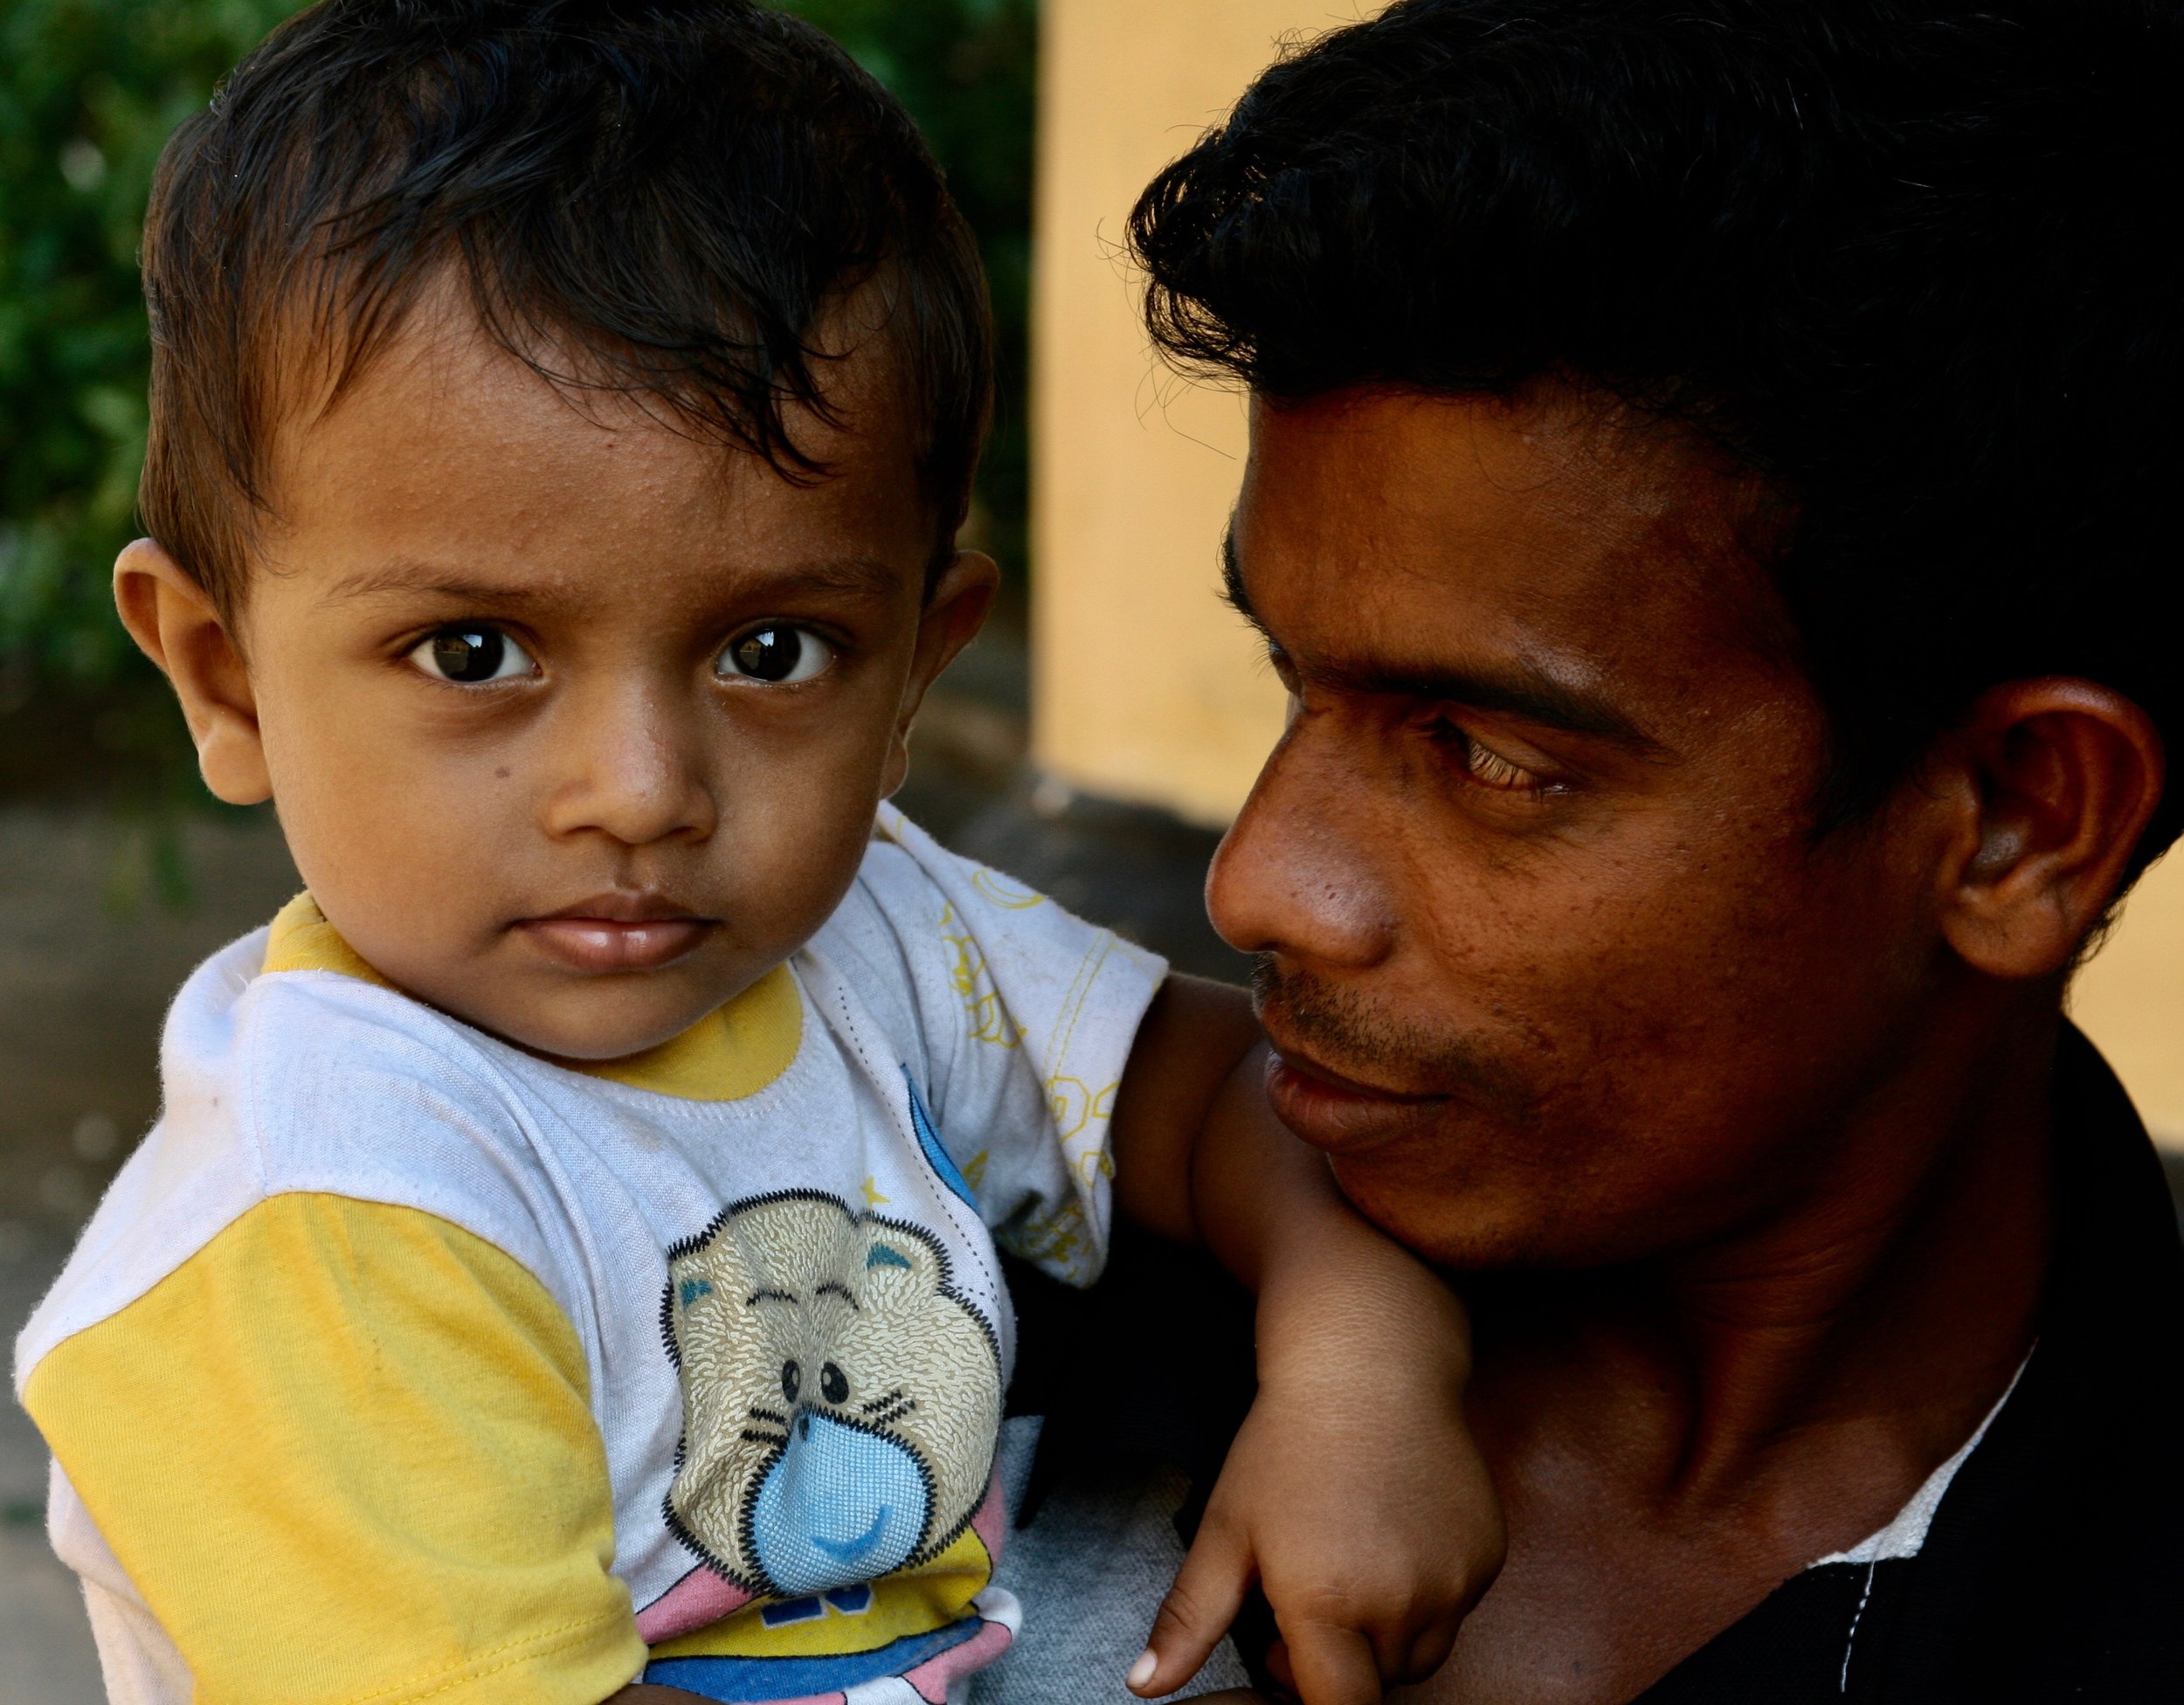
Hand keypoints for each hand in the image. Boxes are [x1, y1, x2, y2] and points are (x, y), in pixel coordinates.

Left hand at [1127, 1363, 1503, 1703]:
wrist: (1368, 1366)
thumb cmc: (1288, 1444)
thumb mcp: (1225, 1527)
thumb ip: (1190, 1619)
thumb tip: (1146, 1684)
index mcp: (1328, 1602)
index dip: (1308, 1693)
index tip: (1286, 1654)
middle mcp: (1402, 1602)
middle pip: (1377, 1682)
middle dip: (1340, 1658)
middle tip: (1303, 1592)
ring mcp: (1455, 1581)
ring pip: (1421, 1652)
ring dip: (1386, 1633)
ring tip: (1349, 1564)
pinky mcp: (1487, 1557)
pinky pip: (1457, 1609)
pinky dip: (1428, 1594)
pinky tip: (1393, 1539)